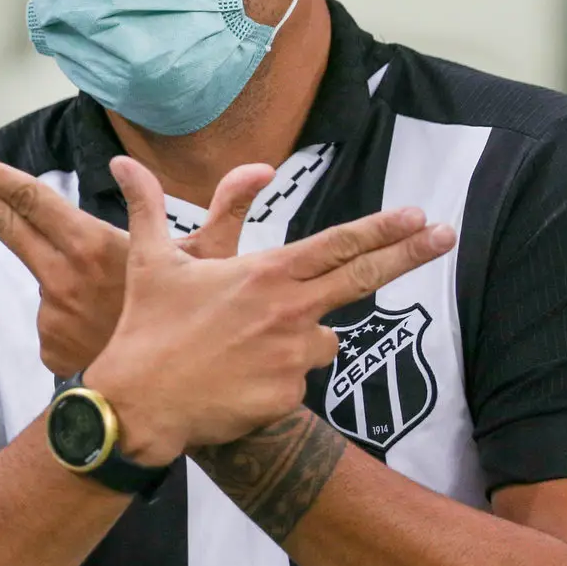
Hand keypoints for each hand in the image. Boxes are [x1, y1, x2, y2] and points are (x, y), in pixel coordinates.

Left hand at [0, 148, 274, 374]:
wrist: (167, 405)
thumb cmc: (194, 329)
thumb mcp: (215, 265)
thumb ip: (230, 210)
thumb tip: (258, 168)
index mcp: (92, 247)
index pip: (30, 201)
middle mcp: (62, 276)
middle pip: (6, 224)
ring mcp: (50, 312)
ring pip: (46, 277)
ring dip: (62, 278)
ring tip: (107, 303)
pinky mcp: (47, 344)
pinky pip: (56, 318)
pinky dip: (74, 317)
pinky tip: (102, 332)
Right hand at [90, 157, 453, 464]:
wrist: (138, 405)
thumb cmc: (145, 328)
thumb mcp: (149, 261)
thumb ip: (147, 206)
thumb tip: (121, 160)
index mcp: (265, 274)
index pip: (338, 245)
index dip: (383, 228)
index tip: (418, 215)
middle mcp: (289, 311)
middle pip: (363, 278)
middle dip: (411, 253)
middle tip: (446, 235)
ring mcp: (292, 357)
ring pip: (321, 341)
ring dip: (300, 338)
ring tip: (243, 349)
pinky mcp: (287, 397)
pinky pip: (295, 382)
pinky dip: (274, 379)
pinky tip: (235, 381)